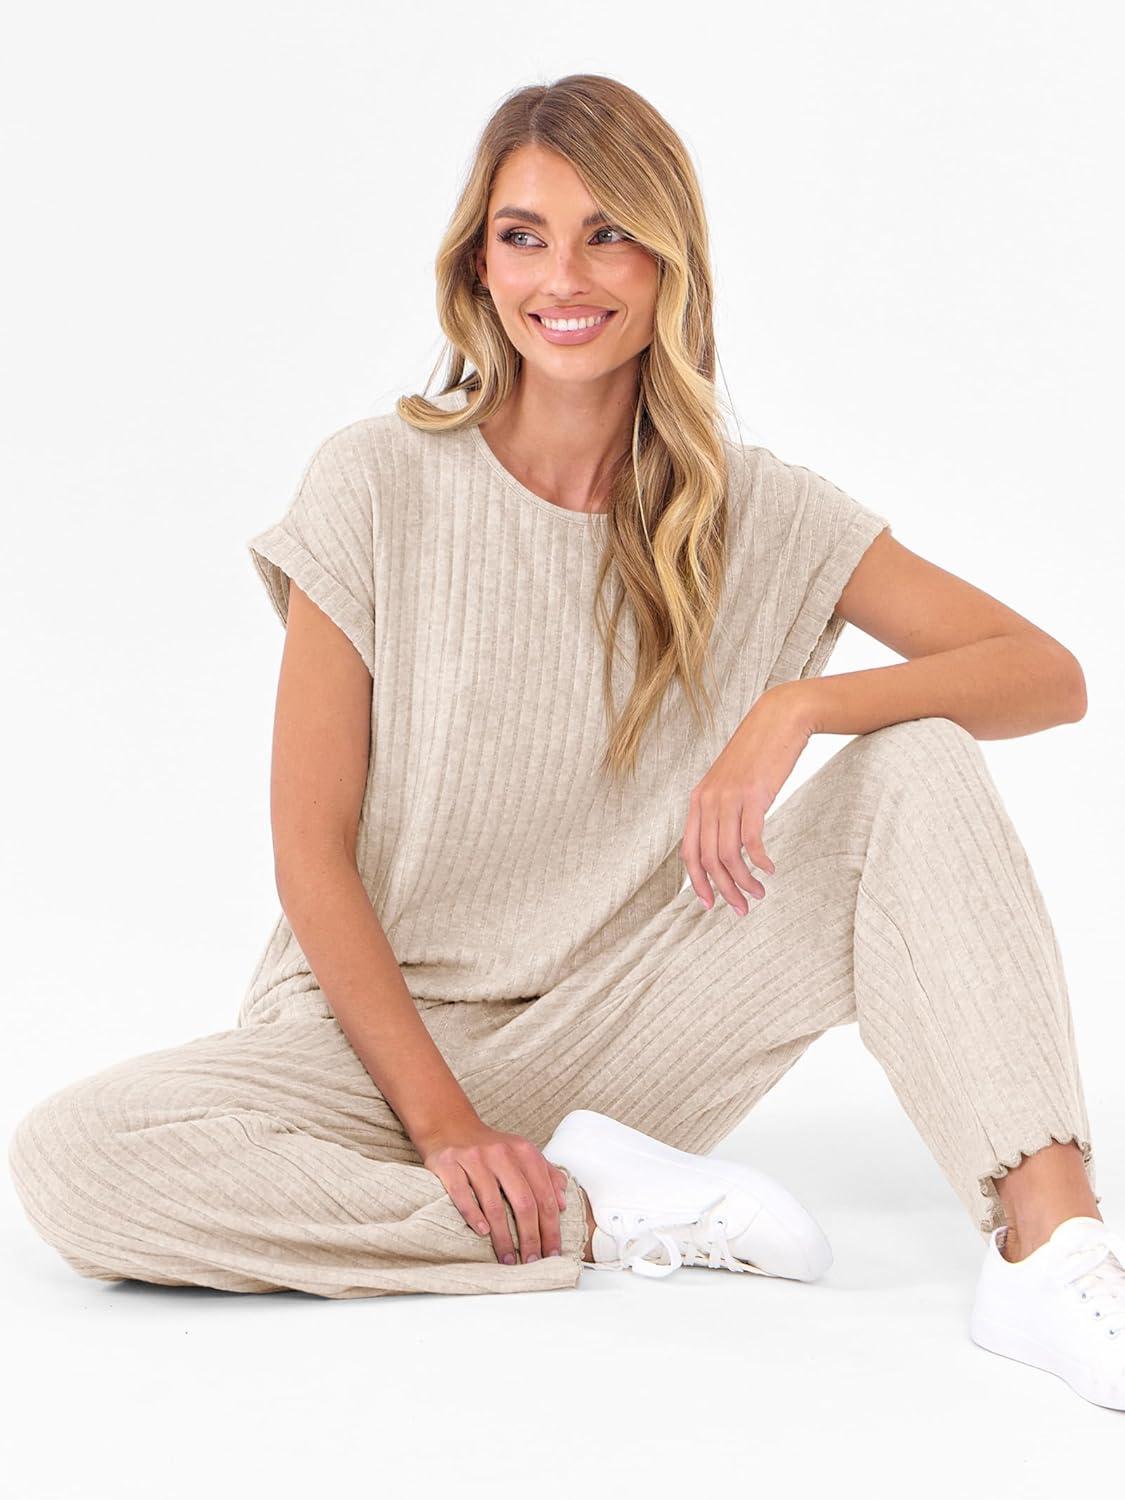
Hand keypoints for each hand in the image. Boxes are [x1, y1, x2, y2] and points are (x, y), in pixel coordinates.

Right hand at [419, 1116, 570, 1265]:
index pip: (544, 1195)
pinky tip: (482, 1233)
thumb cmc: (491, 1148)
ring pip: (494, 1204)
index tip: (553, 1252)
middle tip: (533, 1261)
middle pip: (523, 1202)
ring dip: (503, 1237)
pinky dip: (473, 1216)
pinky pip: (462, 1194)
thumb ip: (546, 1174)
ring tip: (509, 1259)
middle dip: (531, 1237)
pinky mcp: (449, 1164)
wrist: (450, 1126)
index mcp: (524, 1151)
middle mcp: (501, 1153)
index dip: (551, 1227)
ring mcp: (474, 1159)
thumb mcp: (522, 1152)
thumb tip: (562, 1203)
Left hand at [681, 683, 814, 912]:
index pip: (688, 852)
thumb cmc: (758, 752)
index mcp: (698, 800)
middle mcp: (708, 800)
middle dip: (723, 890)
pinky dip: (759, 861)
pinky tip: (770, 868)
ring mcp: (729, 797)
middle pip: (707, 860)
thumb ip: (722, 809)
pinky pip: (751, 840)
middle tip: (741, 909)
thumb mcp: (730, 781)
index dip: (697, 882)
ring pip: (728, 855)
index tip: (710, 904)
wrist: (779, 718)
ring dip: (744, 881)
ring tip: (759, 894)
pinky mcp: (754, 795)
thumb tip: (724, 843)